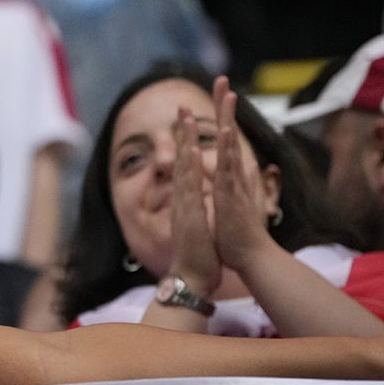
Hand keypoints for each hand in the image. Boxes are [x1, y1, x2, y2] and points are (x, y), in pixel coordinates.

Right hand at [165, 101, 220, 292]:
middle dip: (182, 131)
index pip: (187, 165)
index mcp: (188, 200)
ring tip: (184, 115)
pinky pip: (190, 184)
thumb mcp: (202, 227)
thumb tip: (201, 203)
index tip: (187, 121)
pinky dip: (191, 164)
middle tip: (181, 105)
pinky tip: (193, 148)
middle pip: (182, 157)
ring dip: (184, 139)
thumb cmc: (200, 256)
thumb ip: (200, 211)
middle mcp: (183, 198)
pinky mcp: (190, 213)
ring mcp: (184, 204)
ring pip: (183, 165)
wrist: (192, 279)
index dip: (187, 142)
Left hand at [207, 78, 279, 274]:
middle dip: (226, 108)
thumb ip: (237, 188)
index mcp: (230, 178)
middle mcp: (234, 176)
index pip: (225, 143)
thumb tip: (243, 173)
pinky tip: (229, 130)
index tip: (219, 97)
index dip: (223, 119)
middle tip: (223, 80)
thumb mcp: (231, 207)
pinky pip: (230, 168)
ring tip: (228, 94)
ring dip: (230, 120)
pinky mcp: (233, 196)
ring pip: (231, 146)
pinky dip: (229, 149)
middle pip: (230, 135)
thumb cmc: (238, 237)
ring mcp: (235, 184)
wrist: (250, 259)